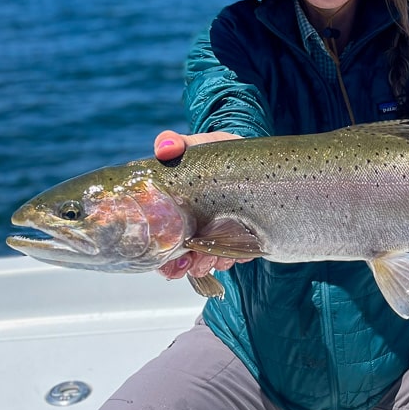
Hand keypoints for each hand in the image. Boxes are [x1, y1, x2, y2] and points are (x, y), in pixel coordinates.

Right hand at [154, 129, 250, 279]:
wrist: (251, 158)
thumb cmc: (215, 154)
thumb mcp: (194, 146)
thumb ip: (176, 143)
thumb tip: (164, 148)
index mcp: (172, 213)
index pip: (157, 243)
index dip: (160, 259)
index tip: (168, 263)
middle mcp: (190, 229)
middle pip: (180, 259)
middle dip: (186, 266)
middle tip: (193, 265)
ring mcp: (215, 235)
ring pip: (208, 261)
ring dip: (210, 263)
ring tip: (219, 257)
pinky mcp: (240, 238)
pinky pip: (237, 256)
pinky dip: (238, 255)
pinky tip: (242, 248)